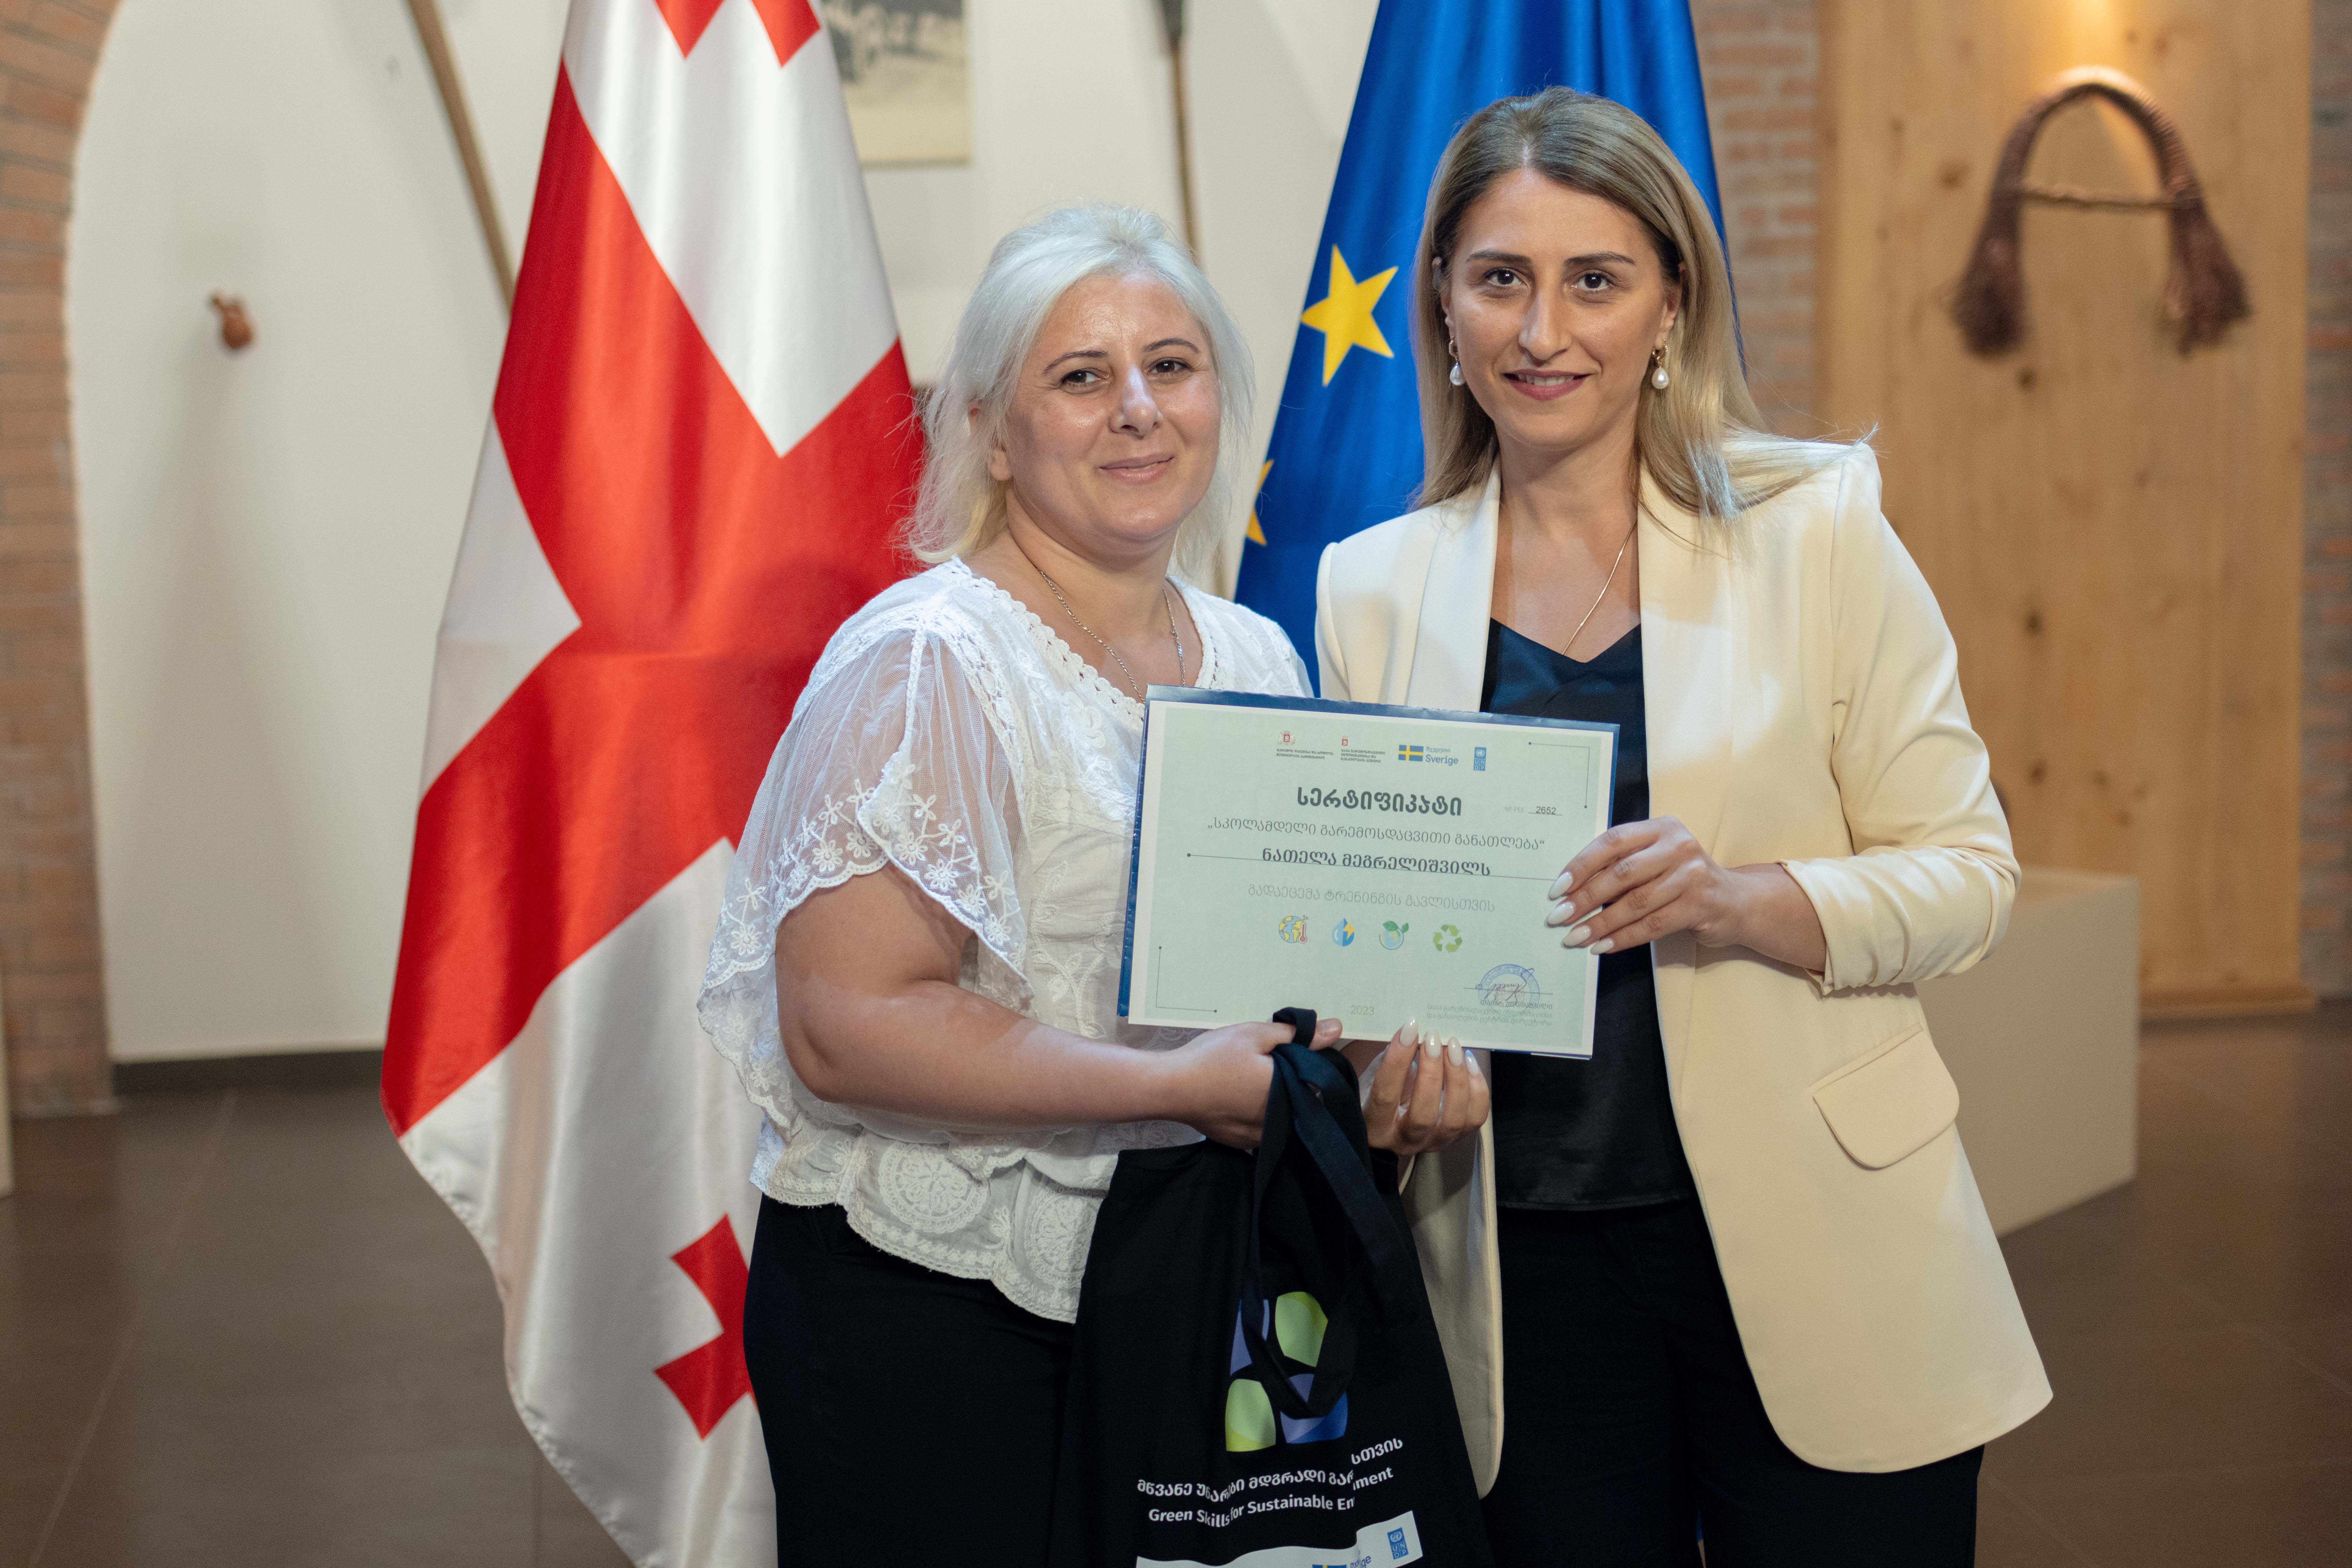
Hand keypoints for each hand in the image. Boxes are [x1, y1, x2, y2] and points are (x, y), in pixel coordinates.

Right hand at [1164, 1015, 1341, 1148]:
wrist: (1170, 1089)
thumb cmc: (1213, 1059)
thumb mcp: (1255, 1035)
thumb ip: (1297, 1034)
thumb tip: (1337, 1029)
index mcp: (1289, 1092)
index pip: (1321, 1081)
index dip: (1317, 1064)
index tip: (1305, 1053)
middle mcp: (1280, 1121)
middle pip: (1302, 1101)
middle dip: (1296, 1082)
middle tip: (1273, 1063)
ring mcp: (1260, 1136)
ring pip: (1282, 1116)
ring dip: (1279, 1101)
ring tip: (1255, 1080)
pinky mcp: (1241, 1142)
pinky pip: (1262, 1127)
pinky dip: (1259, 1114)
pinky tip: (1241, 1098)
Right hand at [1346, 1019, 1488, 1157]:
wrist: (1397, 1122)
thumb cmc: (1383, 1092)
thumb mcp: (1375, 1076)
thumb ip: (1391, 1060)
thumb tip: (1413, 1032)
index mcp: (1376, 1126)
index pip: (1386, 1095)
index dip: (1397, 1060)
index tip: (1409, 1028)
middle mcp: (1405, 1141)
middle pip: (1423, 1115)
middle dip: (1431, 1072)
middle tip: (1434, 1038)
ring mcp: (1434, 1142)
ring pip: (1453, 1119)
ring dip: (1457, 1079)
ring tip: (1454, 1048)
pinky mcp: (1457, 1138)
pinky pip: (1475, 1116)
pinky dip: (1476, 1088)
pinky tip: (1468, 1063)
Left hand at [1546, 817, 1827, 970]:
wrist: (1736, 901)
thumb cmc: (1681, 880)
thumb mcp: (1655, 860)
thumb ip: (1622, 866)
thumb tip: (1570, 891)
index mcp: (1661, 827)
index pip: (1612, 841)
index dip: (1581, 864)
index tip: (1557, 888)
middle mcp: (1678, 846)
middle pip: (1621, 873)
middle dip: (1585, 898)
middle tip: (1558, 917)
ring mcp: (1692, 875)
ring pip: (1636, 903)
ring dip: (1601, 924)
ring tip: (1574, 938)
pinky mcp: (1700, 905)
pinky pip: (1653, 925)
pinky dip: (1624, 938)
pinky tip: (1602, 947)